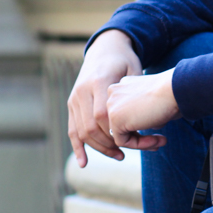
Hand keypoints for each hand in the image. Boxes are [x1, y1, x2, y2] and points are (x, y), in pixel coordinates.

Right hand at [67, 29, 141, 165]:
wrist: (105, 49)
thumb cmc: (125, 61)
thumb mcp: (133, 70)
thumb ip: (133, 92)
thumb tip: (141, 118)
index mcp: (98, 81)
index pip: (102, 115)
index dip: (116, 131)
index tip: (134, 139)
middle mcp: (82, 91)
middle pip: (91, 126)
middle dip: (109, 144)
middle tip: (127, 153)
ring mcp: (74, 98)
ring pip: (81, 131)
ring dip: (99, 148)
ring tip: (118, 156)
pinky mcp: (71, 104)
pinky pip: (72, 130)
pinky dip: (78, 147)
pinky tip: (84, 163)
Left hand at [107, 71, 179, 149]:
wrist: (176, 89)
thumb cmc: (172, 93)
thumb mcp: (155, 101)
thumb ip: (145, 111)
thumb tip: (145, 125)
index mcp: (124, 85)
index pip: (126, 111)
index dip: (142, 124)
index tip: (159, 128)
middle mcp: (114, 92)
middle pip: (122, 123)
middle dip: (141, 135)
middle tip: (161, 140)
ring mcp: (112, 105)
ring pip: (121, 133)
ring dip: (141, 142)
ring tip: (162, 141)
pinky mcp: (114, 118)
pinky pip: (123, 141)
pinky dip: (139, 145)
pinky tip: (156, 141)